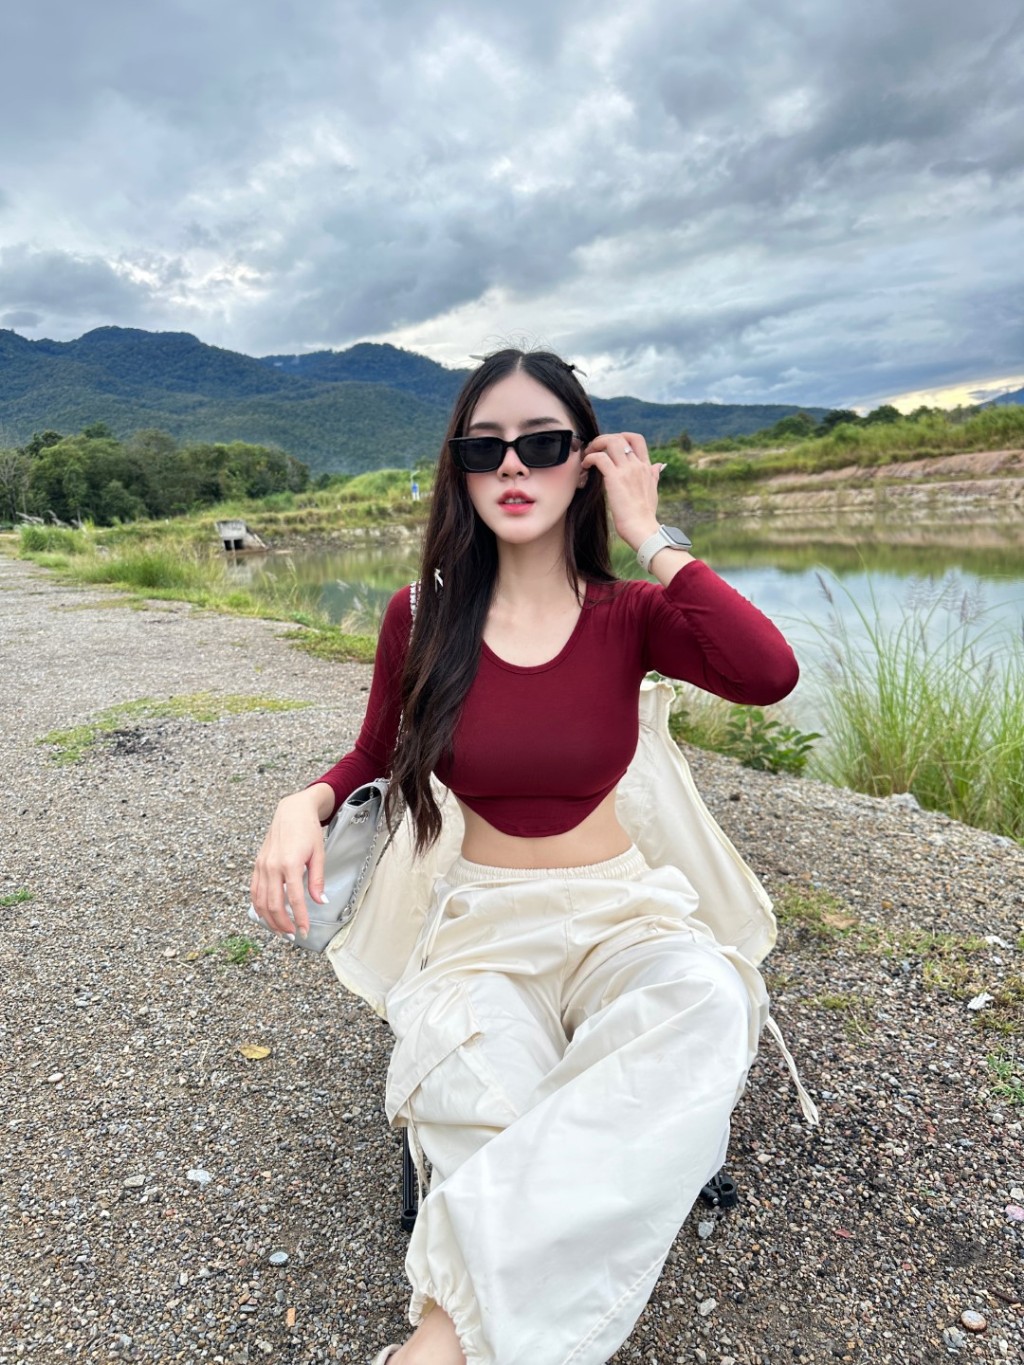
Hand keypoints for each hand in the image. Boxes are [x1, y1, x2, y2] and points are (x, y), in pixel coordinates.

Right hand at [249, 788, 329, 937]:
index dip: (300, 918)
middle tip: (293, 936)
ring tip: (281, 931)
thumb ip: (317, 879)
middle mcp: (272, 866)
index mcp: (290, 863)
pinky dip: (259, 906)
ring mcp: (262, 866)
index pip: (294, 899)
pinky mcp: (257, 865)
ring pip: (260, 901)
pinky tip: (267, 916)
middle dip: (283, 924)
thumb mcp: (318, 854)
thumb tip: (320, 901)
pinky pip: (254, 891)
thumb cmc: (307, 830)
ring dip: (269, 919)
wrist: (291, 811)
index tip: (305, 931)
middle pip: (273, 904)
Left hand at [580, 431, 662, 550]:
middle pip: (621, 437)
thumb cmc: (645, 515)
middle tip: (594, 450)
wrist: (642, 528)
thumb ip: (654, 475)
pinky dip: (589, 458)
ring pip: (610, 442)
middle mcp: (637, 465)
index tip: (609, 447)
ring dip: (595, 445)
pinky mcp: (615, 478)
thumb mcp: (653, 490)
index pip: (636, 439)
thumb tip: (659, 465)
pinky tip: (585, 467)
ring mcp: (627, 470)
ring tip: (588, 456)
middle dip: (604, 439)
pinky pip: (599, 458)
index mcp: (646, 467)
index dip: (620, 436)